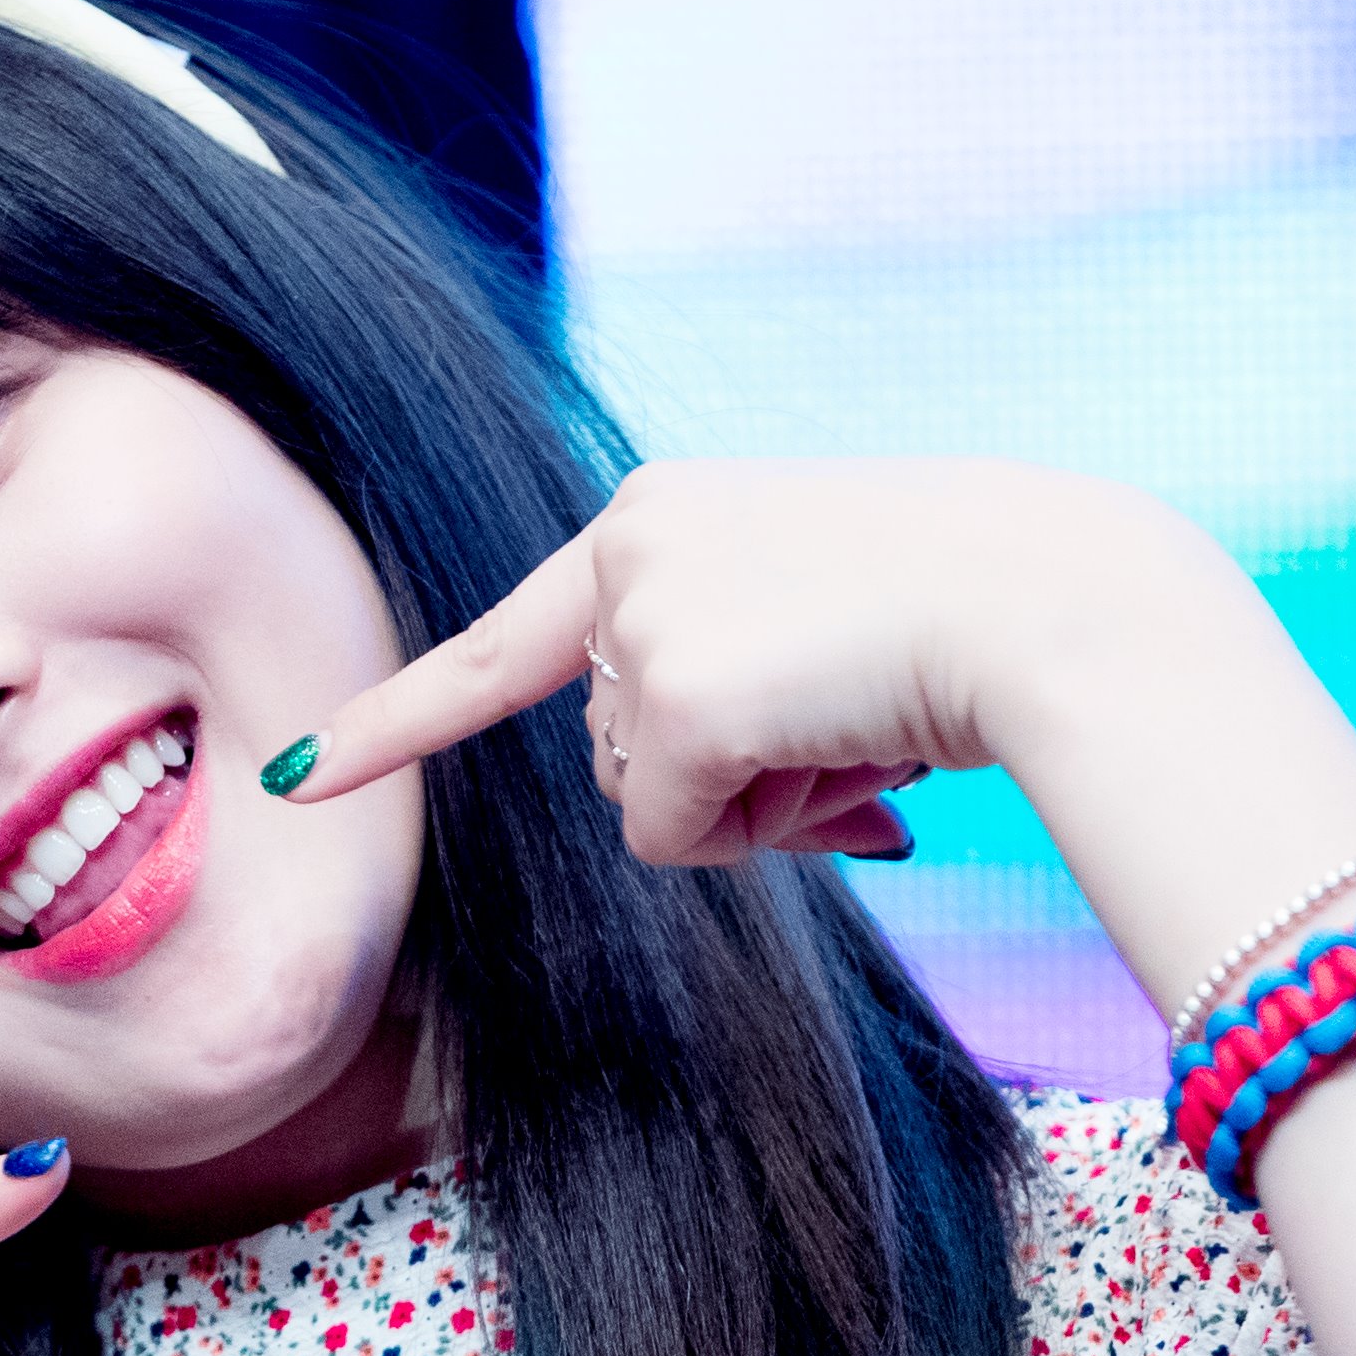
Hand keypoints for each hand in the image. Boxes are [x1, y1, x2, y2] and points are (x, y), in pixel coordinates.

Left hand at [265, 459, 1191, 867]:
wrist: (1055, 604)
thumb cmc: (971, 618)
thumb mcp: (817, 615)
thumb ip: (720, 675)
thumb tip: (670, 800)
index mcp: (657, 516)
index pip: (503, 639)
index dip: (399, 718)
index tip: (301, 774)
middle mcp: (627, 549)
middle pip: (610, 745)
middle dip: (717, 771)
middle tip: (841, 717)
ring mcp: (641, 621)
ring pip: (642, 798)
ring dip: (749, 798)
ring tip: (856, 721)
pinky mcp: (672, 700)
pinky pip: (672, 839)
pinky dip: (756, 830)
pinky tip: (839, 752)